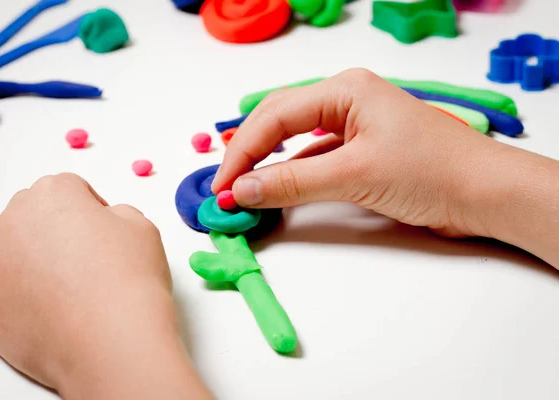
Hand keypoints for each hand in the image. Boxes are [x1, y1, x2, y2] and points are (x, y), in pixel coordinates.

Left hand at [0, 173, 210, 398]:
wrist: (115, 338)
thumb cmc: (129, 283)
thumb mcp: (142, 229)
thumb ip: (120, 215)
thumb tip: (109, 222)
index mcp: (55, 196)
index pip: (67, 188)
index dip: (89, 207)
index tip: (101, 227)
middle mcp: (16, 223)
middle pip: (24, 210)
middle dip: (48, 226)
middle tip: (78, 253)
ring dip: (0, 245)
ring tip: (30, 266)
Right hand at [212, 69, 558, 265]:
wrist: (485, 194)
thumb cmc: (432, 171)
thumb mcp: (354, 174)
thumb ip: (292, 183)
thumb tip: (242, 190)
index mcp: (345, 90)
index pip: (275, 116)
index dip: (242, 152)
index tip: (222, 185)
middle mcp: (346, 101)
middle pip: (279, 121)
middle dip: (249, 152)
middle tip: (225, 186)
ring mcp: (354, 127)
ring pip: (295, 140)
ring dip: (268, 164)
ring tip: (242, 188)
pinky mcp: (362, 152)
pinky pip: (314, 159)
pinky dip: (292, 175)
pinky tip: (276, 189)